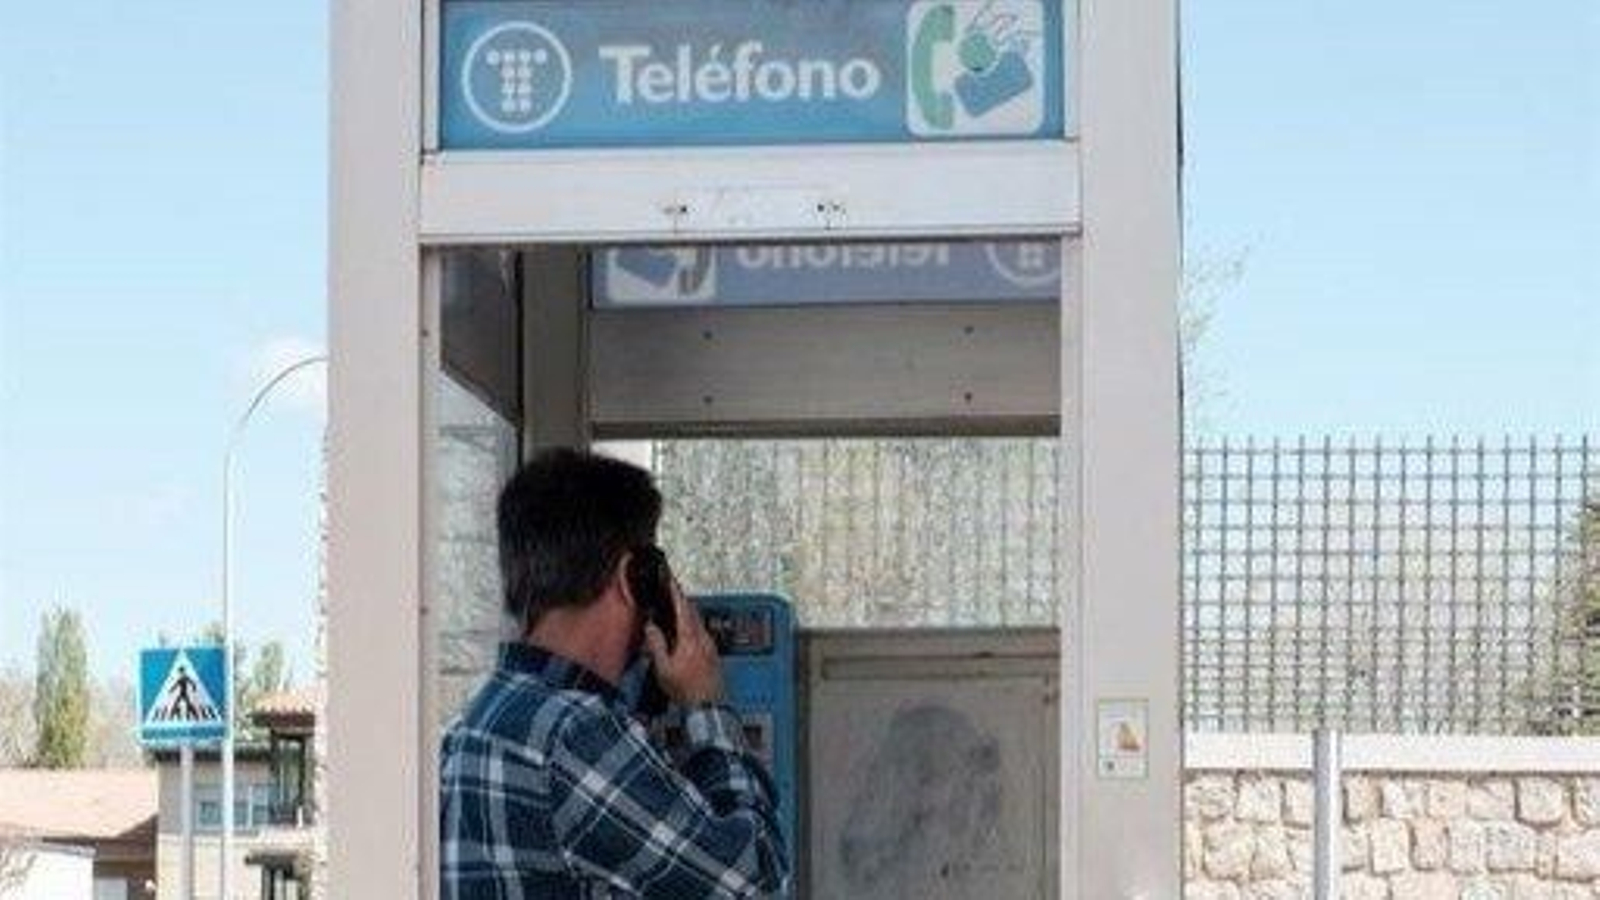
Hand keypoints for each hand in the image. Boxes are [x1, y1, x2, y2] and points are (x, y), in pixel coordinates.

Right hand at [644, 579, 723, 705]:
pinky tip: (685, 633)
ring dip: (686, 612)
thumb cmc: (686, 690)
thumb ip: (656, 644)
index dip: (675, 591)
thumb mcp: (663, 668)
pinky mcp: (712, 654)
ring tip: (675, 609)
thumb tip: (651, 626)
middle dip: (680, 599)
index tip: (670, 579)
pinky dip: (691, 625)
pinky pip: (700, 632)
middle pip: (692, 611)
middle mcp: (702, 637)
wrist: (708, 706)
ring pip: (697, 621)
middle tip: (671, 590)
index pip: (682, 606)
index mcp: (690, 637)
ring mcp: (709, 645)